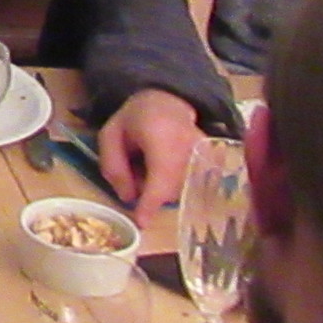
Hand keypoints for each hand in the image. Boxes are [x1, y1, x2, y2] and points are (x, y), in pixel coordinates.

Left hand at [99, 86, 202, 230]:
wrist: (170, 101)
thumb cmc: (135, 119)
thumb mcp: (110, 135)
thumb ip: (113, 166)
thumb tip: (128, 198)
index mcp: (162, 136)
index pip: (160, 176)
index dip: (151, 202)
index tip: (142, 222)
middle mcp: (190, 147)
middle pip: (169, 188)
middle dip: (148, 190)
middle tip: (136, 167)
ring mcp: (205, 154)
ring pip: (180, 190)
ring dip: (160, 187)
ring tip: (151, 163)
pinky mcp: (212, 161)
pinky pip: (190, 185)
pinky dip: (173, 183)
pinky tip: (166, 166)